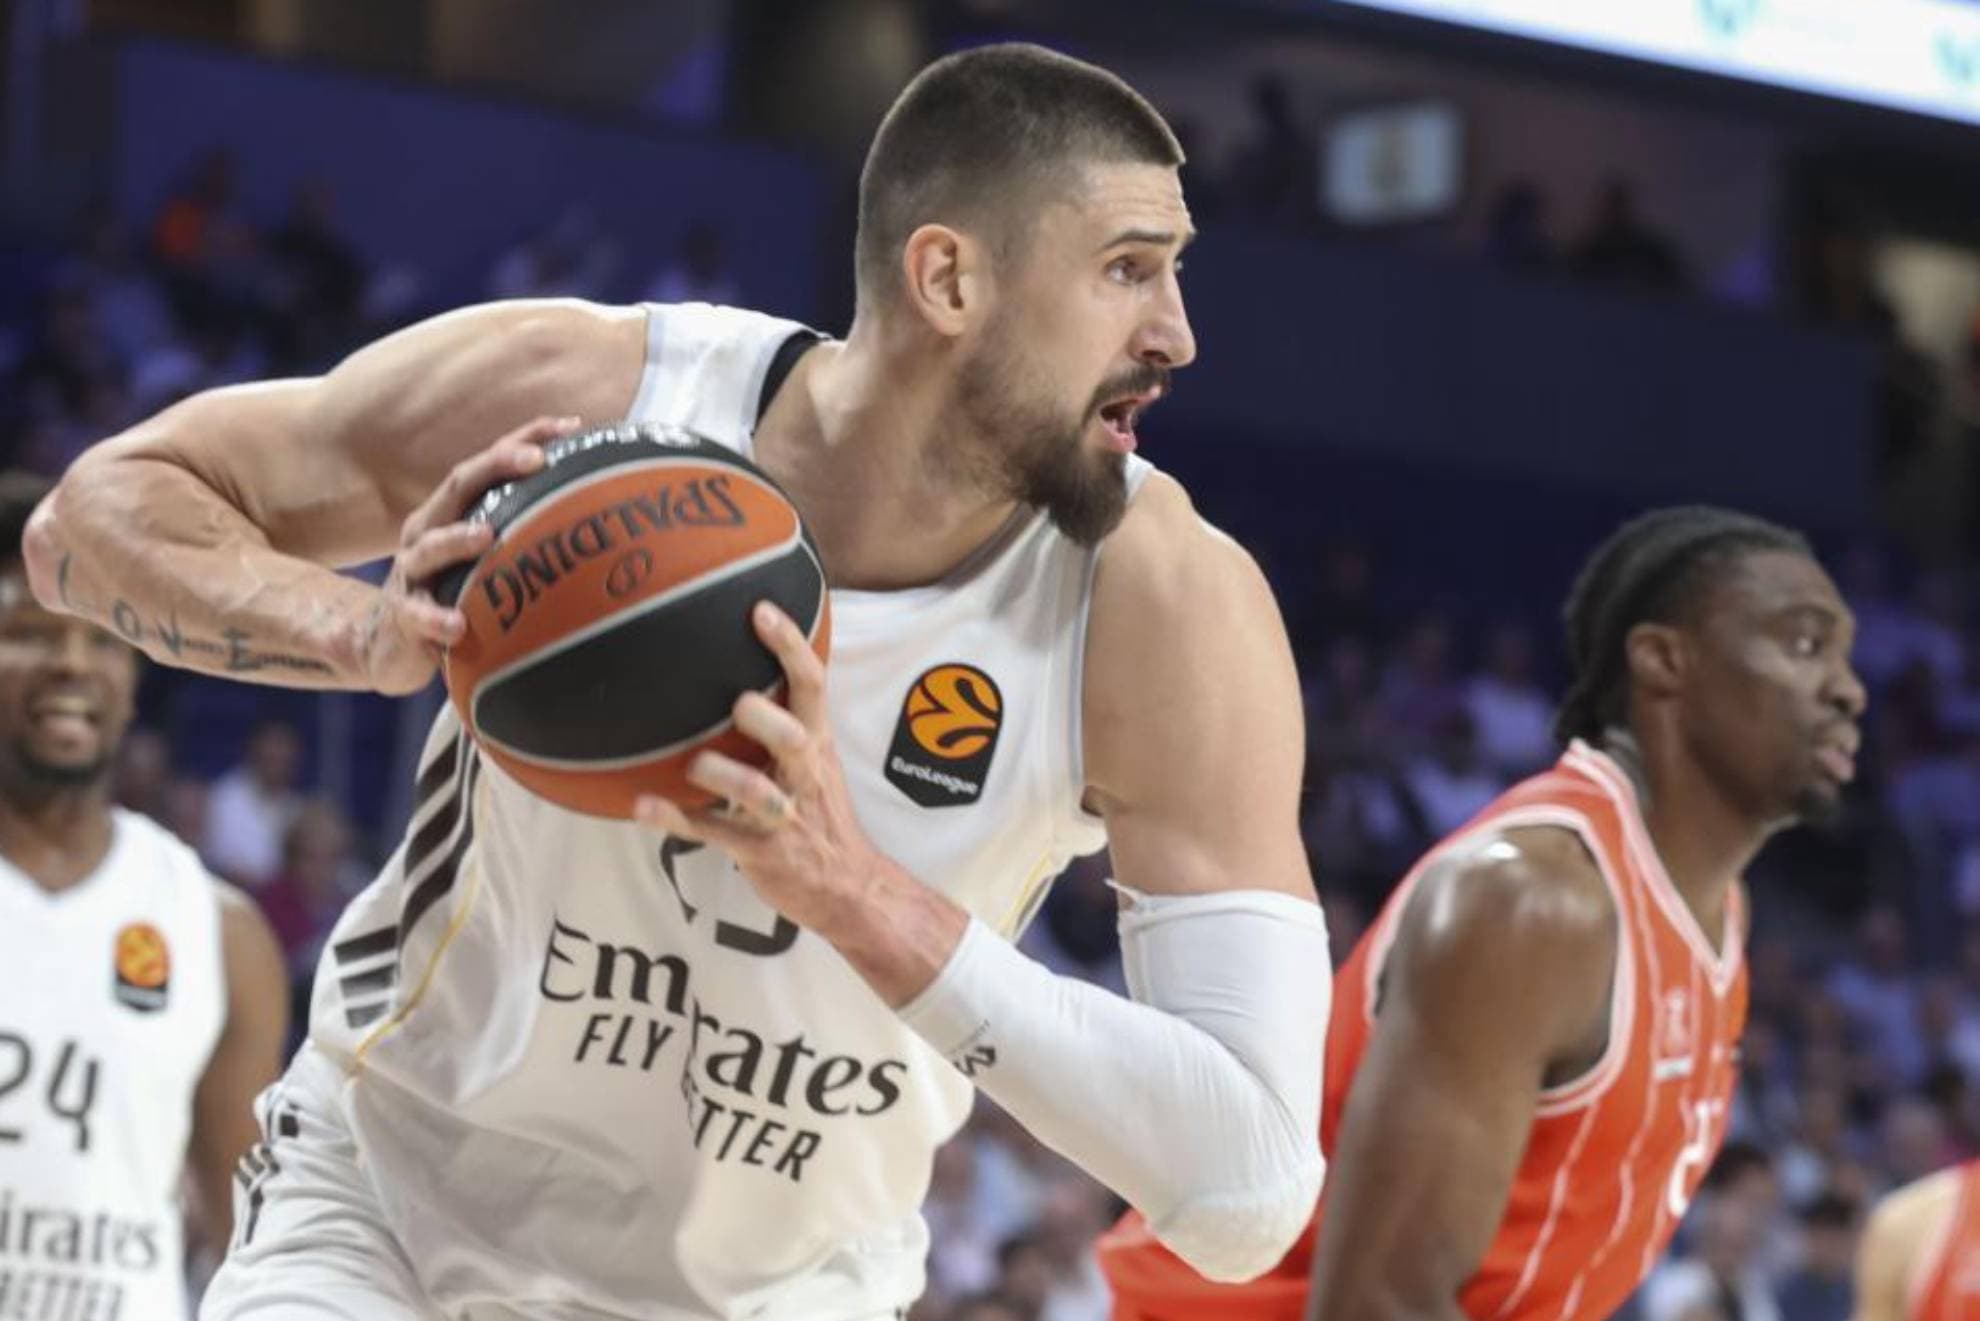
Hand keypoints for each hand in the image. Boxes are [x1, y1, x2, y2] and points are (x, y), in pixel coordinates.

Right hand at [357, 415, 578, 694]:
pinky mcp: (404, 614)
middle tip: (537, 460)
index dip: (528, 438)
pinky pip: (418, 614)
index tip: (571, 425)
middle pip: (459, 485)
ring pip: (431, 547)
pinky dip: (437, 619)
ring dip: (459, 538)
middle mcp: (428, 530)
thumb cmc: (453, 593)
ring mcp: (412, 570)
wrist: (392, 643)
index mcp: (453, 511)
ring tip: (488, 535)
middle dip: (496, 466)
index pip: (490, 464)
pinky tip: (458, 626)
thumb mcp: (485, 560)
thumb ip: (525, 538)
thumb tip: (598, 524)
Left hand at [634, 601, 884, 938]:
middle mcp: (805, 773)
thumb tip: (738, 669)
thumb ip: (786, 718)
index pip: (813, 684)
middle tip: (736, 705)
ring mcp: (784, 815)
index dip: (790, 646)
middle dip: (763, 717)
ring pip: (755, 791)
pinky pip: (714, 832)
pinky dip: (675, 819)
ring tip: (692, 766)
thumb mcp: (816, 760)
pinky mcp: (761, 851)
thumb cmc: (818, 813)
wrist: (848, 886)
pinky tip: (641, 807)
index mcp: (817, 742)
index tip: (760, 609)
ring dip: (719, 775)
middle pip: (793, 736)